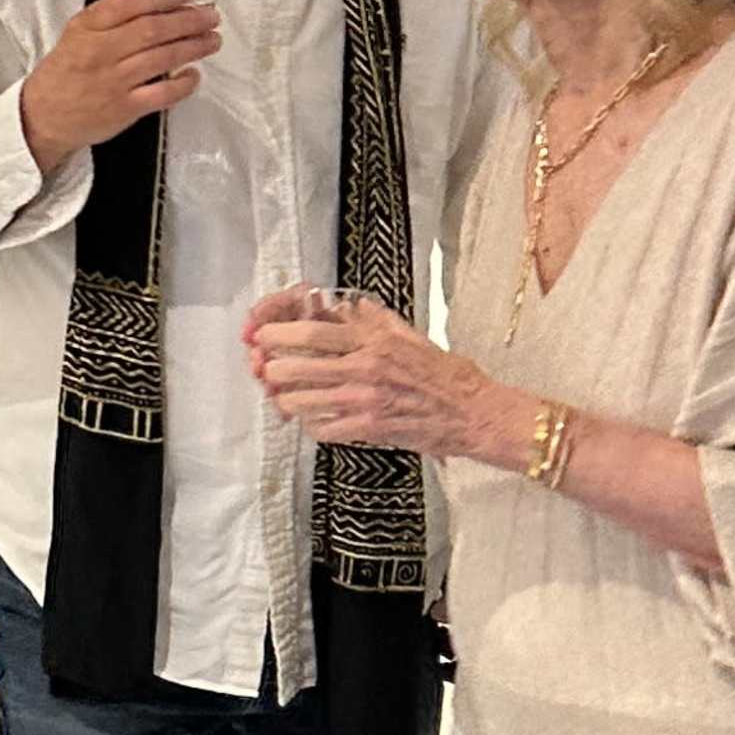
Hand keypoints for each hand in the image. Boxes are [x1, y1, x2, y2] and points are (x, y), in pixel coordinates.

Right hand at [16, 0, 219, 168]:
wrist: (43, 117)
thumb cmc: (65, 71)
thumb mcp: (78, 33)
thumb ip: (114, 13)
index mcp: (87, 27)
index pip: (129, 2)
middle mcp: (101, 51)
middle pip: (153, 29)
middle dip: (189, 20)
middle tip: (211, 16)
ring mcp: (114, 81)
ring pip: (163, 58)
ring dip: (194, 46)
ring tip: (212, 39)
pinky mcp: (125, 109)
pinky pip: (163, 93)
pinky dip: (184, 83)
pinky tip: (195, 74)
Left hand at [244, 290, 506, 458]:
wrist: (473, 412)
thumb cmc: (443, 373)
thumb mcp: (408, 334)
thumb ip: (374, 320)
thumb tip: (348, 305)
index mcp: (373, 340)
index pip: (312, 332)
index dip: (277, 334)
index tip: (261, 336)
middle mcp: (365, 367)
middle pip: (296, 367)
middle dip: (271, 370)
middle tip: (266, 371)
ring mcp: (365, 400)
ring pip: (302, 401)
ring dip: (286, 400)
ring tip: (286, 398)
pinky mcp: (370, 428)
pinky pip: (322, 428)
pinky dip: (311, 425)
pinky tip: (314, 420)